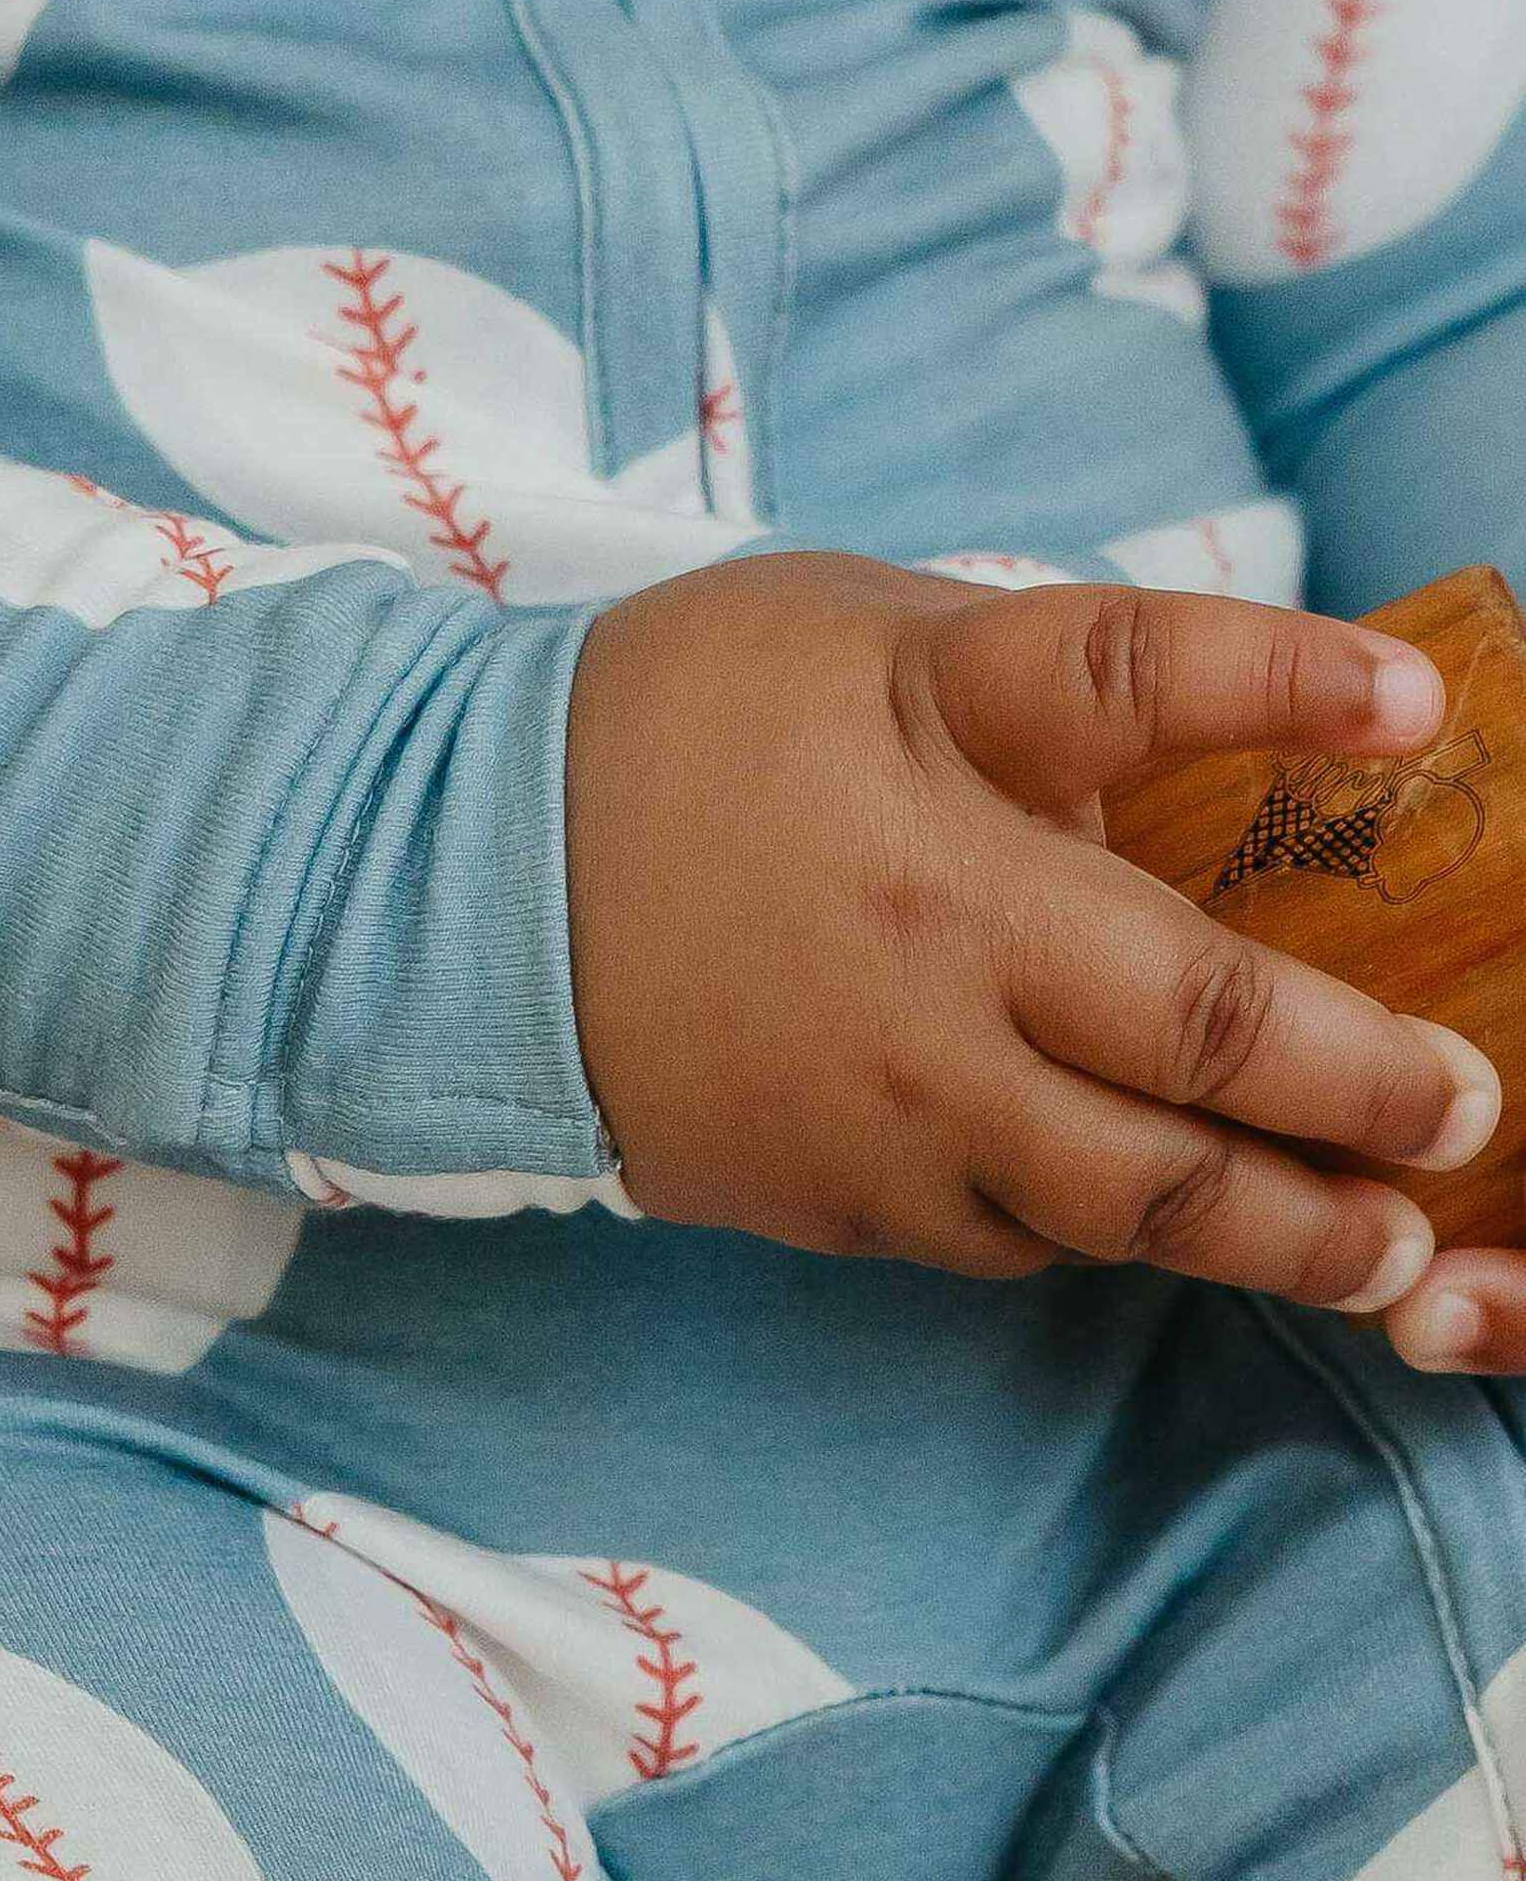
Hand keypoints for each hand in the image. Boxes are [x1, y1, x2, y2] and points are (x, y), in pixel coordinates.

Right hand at [565, 553, 1499, 1338]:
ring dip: (1271, 1229)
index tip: (1421, 714)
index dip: (1288, 687)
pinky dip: (1090, 1227)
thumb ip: (1024, 696)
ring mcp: (875, 1103)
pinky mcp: (822, 1196)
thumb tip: (1161, 792)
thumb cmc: (659, 731)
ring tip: (1366, 1243)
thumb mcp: (841, 638)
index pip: (1134, 692)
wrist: (454, 888)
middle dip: (1360, 1103)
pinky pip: (998, 1237)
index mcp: (923, 768)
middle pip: (1194, 1053)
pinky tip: (1130, 1206)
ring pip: (1119, 1202)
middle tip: (1460, 1122)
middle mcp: (924, 954)